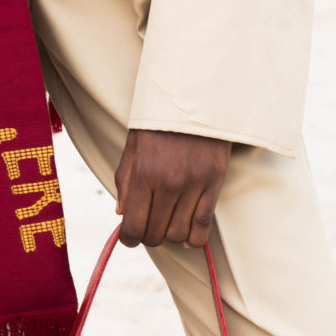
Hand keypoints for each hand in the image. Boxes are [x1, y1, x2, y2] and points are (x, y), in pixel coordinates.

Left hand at [114, 128, 229, 249]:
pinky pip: (203, 226)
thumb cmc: (159, 122)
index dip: (129, 239)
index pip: (133, 227)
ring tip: (168, 223)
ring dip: (170, 236)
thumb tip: (121, 215)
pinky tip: (187, 232)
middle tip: (149, 225)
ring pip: (179, 234)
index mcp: (144, 173)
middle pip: (156, 234)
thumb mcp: (134, 146)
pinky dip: (193, 237)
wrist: (195, 97)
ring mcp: (194, 184)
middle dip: (148, 236)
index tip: (130, 236)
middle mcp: (168, 182)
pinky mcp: (214, 183)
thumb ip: (125, 181)